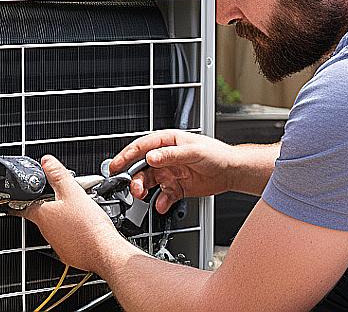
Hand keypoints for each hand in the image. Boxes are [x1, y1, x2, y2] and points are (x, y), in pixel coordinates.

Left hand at [18, 156, 137, 273]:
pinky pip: (68, 239)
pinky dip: (75, 232)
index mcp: (42, 215)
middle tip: (68, 196)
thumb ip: (58, 174)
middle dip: (53, 204)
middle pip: (44, 213)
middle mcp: (46, 231)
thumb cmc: (89, 226)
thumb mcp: (73, 192)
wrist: (104, 252)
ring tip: (83, 211)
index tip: (15, 199)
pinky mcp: (69, 253)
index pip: (22, 206)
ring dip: (65, 218)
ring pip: (57, 226)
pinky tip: (87, 227)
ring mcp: (57, 244)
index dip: (19, 200)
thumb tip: (46, 161)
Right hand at [110, 130, 237, 213]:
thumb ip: (171, 155)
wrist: (232, 171)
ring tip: (143, 196)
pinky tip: (161, 205)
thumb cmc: (216, 154)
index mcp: (168, 142)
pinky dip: (161, 202)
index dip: (126, 156)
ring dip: (144, 190)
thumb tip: (151, 157)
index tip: (115, 166)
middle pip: (142, 167)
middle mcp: (166, 157)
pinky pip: (163, 196)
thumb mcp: (193, 152)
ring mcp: (170, 172)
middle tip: (132, 187)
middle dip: (134, 178)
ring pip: (149, 182)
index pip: (142, 147)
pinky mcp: (176, 187)